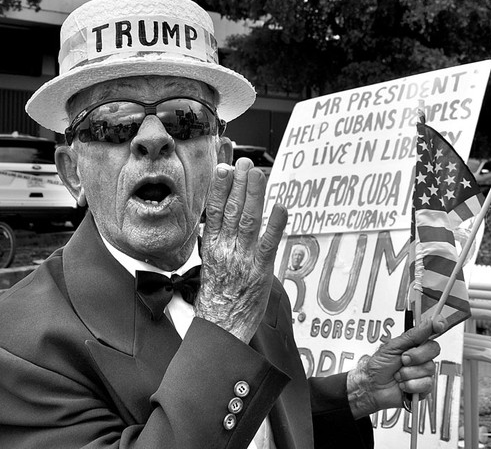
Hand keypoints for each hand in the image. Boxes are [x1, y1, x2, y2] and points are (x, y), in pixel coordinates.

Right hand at [196, 158, 287, 342]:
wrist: (220, 327)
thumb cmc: (218, 297)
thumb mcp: (209, 264)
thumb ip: (216, 241)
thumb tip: (217, 221)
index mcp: (212, 246)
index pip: (214, 210)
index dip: (219, 188)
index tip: (224, 168)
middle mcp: (226, 249)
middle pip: (232, 210)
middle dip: (239, 184)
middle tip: (244, 162)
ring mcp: (243, 259)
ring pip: (248, 220)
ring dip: (254, 195)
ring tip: (257, 174)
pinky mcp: (260, 270)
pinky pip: (269, 244)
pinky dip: (275, 225)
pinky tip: (281, 207)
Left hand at [346, 315, 445, 418]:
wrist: (373, 387)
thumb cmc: (380, 366)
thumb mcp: (392, 347)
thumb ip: (412, 335)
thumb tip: (427, 323)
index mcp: (414, 344)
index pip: (432, 332)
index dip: (438, 326)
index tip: (438, 325)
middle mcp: (421, 357)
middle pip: (433, 349)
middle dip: (416, 355)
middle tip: (403, 359)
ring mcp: (424, 372)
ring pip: (429, 368)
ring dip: (409, 373)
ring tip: (399, 375)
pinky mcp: (424, 388)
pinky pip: (426, 384)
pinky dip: (410, 384)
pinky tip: (403, 384)